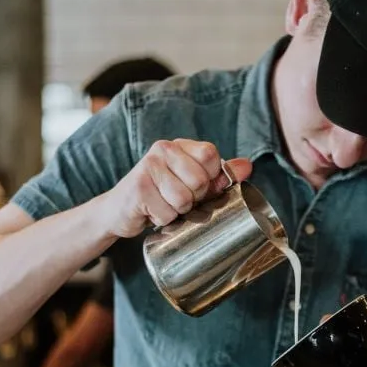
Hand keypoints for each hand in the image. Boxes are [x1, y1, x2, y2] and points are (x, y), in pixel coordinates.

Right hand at [102, 140, 252, 237]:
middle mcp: (162, 149)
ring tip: (164, 206)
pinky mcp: (138, 188)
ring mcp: (148, 167)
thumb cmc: (160, 197)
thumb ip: (218, 175)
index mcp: (179, 146)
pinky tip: (151, 212)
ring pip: (184, 200)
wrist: (119, 212)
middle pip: (200, 181)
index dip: (210, 178)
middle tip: (176, 199)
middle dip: (193, 199)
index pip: (210, 155)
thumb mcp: (190, 183)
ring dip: (177, 212)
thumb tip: (248, 166)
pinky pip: (167, 213)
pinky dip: (162, 220)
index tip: (196, 186)